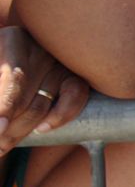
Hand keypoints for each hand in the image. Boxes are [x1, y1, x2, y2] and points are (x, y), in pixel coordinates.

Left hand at [0, 27, 88, 152]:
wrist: (9, 65)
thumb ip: (1, 94)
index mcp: (11, 40)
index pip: (15, 79)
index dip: (6, 107)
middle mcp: (39, 48)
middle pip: (25, 99)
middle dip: (7, 130)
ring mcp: (57, 62)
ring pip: (42, 106)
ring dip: (21, 131)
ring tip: (1, 146)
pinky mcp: (72, 76)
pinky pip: (74, 97)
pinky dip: (61, 116)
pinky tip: (41, 129)